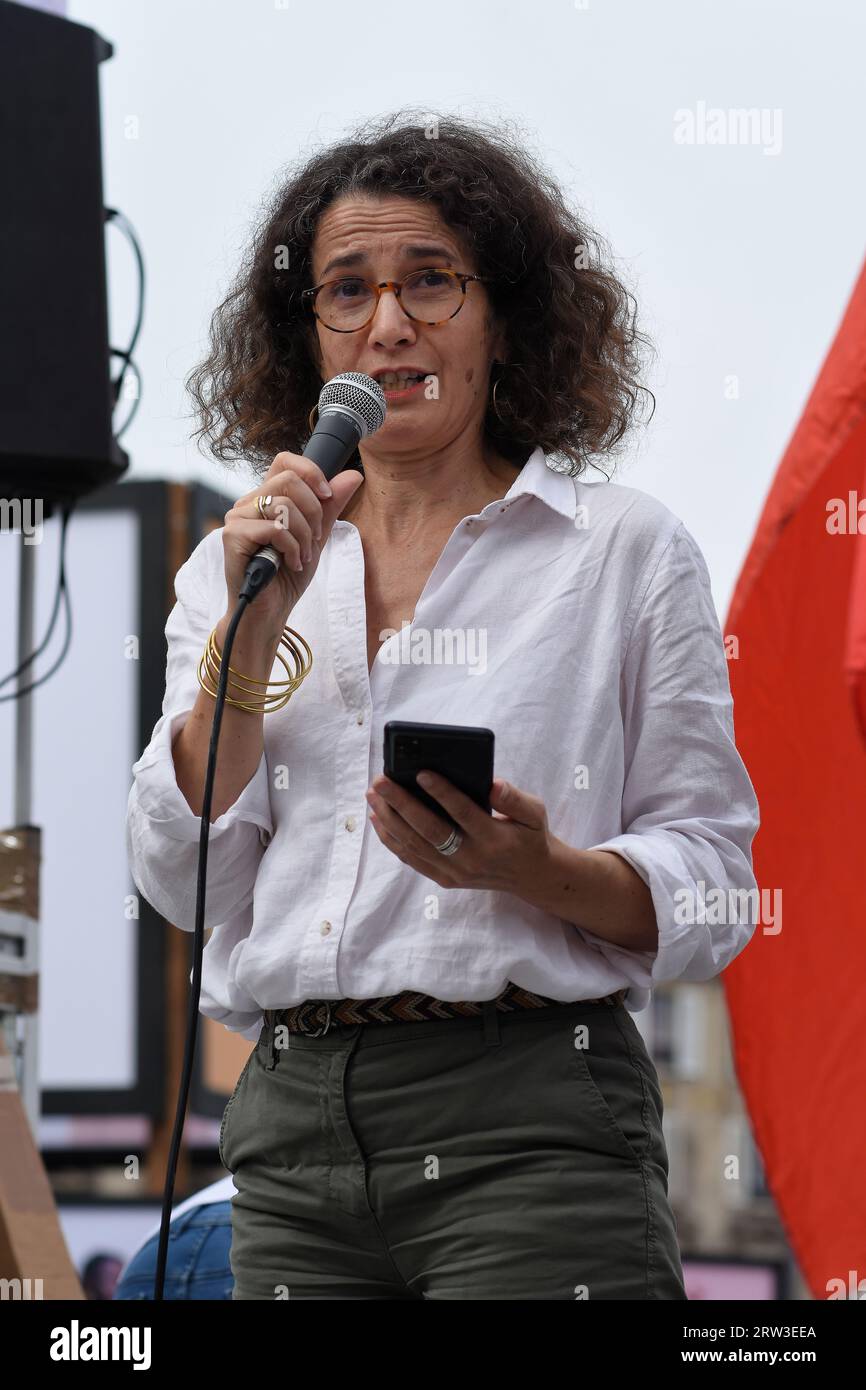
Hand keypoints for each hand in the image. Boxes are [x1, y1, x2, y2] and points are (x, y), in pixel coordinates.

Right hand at [222, 450, 363, 636]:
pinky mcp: (232, 536)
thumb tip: (352, 476)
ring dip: (303, 536)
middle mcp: (248, 502)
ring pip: (283, 506)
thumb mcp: (316, 537)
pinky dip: (291, 548)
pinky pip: (273, 529)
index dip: (311, 471)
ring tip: (302, 558)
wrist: (268, 611)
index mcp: (266, 498)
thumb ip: (330, 507)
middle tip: (315, 540)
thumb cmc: (286, 576)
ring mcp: (237, 518)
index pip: (286, 461)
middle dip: (313, 512)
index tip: (327, 496)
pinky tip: (291, 564)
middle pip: (289, 480)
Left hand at [365, 770, 553, 894]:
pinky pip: (412, 859)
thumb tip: (492, 784)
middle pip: (429, 830)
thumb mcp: (535, 813)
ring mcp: (455, 872)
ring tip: (373, 795)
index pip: (462, 813)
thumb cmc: (530, 835)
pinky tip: (378, 819)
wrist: (531, 875)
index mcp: (494, 838)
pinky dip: (392, 839)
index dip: (441, 792)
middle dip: (401, 804)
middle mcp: (472, 858)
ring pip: (414, 846)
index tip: (421, 772)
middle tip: (380, 782)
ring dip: (389, 819)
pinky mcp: (445, 879)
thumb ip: (514, 798)